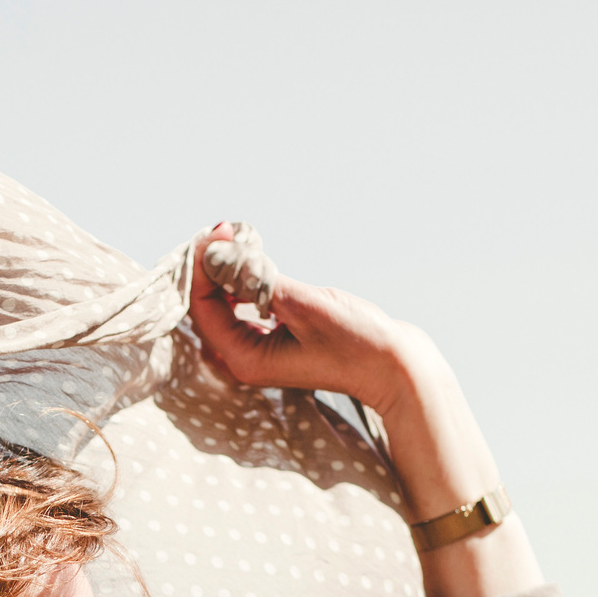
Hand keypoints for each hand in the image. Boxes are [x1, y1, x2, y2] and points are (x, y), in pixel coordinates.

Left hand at [185, 222, 439, 409]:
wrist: (395, 367)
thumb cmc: (355, 343)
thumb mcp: (302, 305)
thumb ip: (255, 279)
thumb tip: (216, 254)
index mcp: (244, 359)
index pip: (203, 308)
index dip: (204, 268)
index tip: (218, 233)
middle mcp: (246, 358)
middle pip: (209, 306)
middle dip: (213, 266)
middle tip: (226, 230)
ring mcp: (261, 349)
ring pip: (228, 304)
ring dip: (230, 271)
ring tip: (240, 238)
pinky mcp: (278, 338)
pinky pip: (248, 305)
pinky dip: (248, 281)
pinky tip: (257, 261)